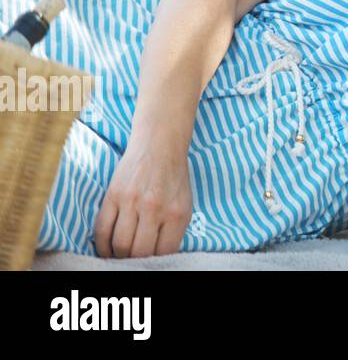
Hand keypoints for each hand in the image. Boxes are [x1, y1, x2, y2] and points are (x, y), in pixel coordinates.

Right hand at [93, 137, 192, 257]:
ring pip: (119, 244)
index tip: (150, 263)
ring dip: (118, 255)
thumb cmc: (173, 177)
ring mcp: (132, 202)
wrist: (159, 145)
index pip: (165, 253)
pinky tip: (107, 248)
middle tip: (133, 261)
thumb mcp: (184, 204)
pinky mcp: (113, 195)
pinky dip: (102, 244)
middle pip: (139, 252)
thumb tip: (159, 258)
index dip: (156, 263)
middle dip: (135, 262)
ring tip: (120, 255)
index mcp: (177, 213)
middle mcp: (155, 209)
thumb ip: (173, 230)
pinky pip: (102, 229)